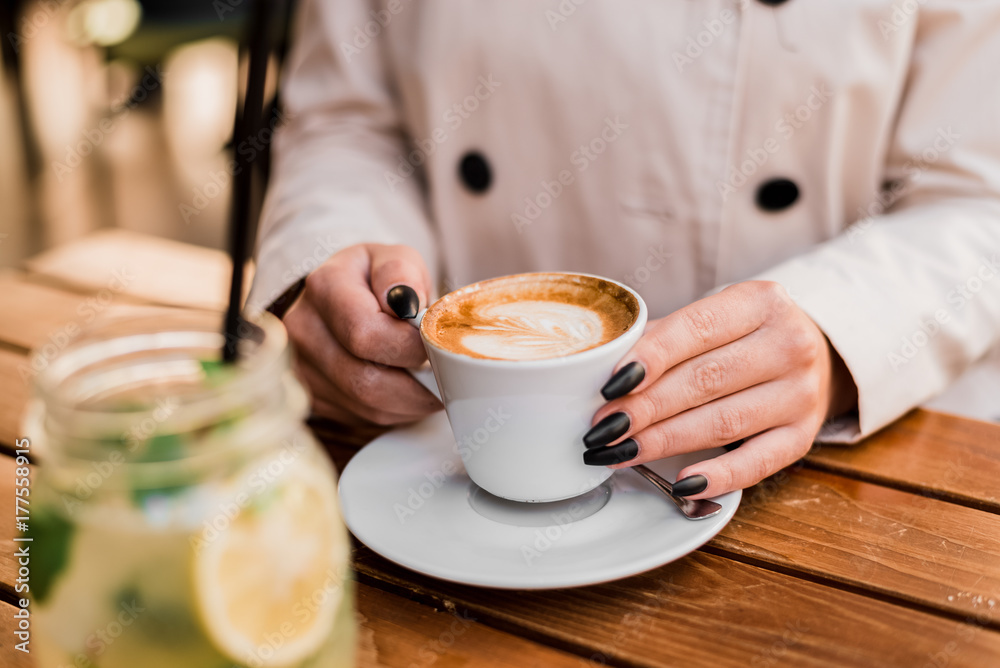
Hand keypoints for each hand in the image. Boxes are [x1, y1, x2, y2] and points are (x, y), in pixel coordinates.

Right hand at [283, 243, 441, 425]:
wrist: (340, 296)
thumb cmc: (373, 279)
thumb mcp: (393, 258)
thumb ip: (401, 273)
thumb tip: (406, 303)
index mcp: (324, 287)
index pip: (366, 333)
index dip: (408, 346)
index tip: (430, 342)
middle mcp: (303, 329)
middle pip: (365, 379)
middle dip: (414, 382)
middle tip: (440, 372)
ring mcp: (302, 367)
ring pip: (366, 405)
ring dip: (409, 402)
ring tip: (430, 383)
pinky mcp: (313, 397)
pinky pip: (362, 417)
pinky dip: (395, 410)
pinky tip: (406, 391)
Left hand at [582, 281, 856, 497]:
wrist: (814, 354)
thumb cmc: (742, 336)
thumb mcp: (712, 317)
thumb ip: (662, 337)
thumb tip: (600, 369)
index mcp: (761, 301)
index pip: (696, 328)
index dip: (650, 357)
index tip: (609, 383)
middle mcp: (789, 344)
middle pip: (705, 380)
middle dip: (645, 407)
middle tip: (601, 426)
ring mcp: (801, 393)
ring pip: (723, 422)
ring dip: (664, 441)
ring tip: (619, 450)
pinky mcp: (802, 436)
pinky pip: (757, 463)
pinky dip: (717, 476)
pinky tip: (681, 484)